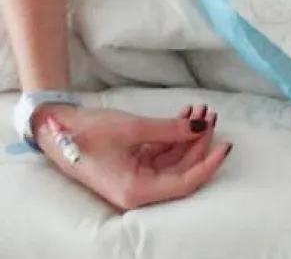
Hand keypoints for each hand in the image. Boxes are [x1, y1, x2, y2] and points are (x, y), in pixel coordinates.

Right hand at [33, 102, 230, 210]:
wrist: (56, 127)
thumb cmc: (89, 132)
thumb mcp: (133, 128)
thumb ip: (170, 130)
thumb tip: (202, 126)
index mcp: (136, 191)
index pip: (184, 183)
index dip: (207, 164)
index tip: (225, 145)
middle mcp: (138, 189)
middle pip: (181, 169)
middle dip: (199, 141)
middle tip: (211, 114)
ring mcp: (135, 176)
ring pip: (173, 159)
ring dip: (188, 134)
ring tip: (201, 109)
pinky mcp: (132, 163)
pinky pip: (162, 151)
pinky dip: (175, 134)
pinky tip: (186, 114)